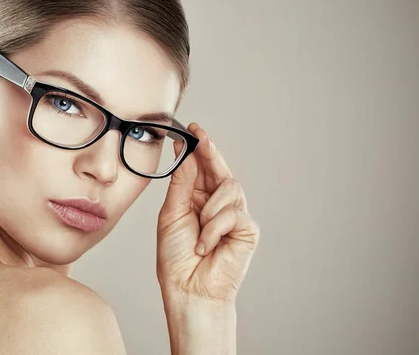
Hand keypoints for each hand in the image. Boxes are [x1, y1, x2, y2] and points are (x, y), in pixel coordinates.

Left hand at [156, 123, 259, 305]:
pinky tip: (206, 245)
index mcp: (197, 198)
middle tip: (200, 135)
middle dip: (210, 151)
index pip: (201, 167)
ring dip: (209, 207)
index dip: (198, 147)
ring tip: (198, 229)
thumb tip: (185, 153)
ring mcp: (234, 215)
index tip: (191, 128)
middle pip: (220, 169)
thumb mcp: (171, 214)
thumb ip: (181, 184)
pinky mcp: (247, 230)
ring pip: (230, 187)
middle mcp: (217, 204)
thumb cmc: (177, 257)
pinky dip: (215, 228)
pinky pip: (234, 213)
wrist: (188, 290)